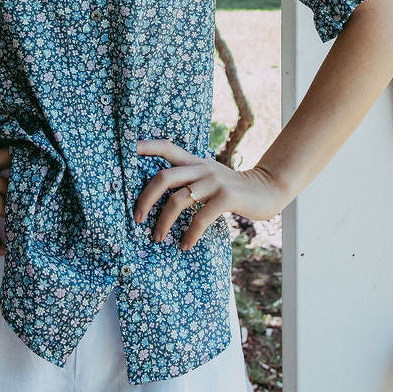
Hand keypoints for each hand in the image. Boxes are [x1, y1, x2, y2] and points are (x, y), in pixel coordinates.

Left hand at [133, 140, 287, 250]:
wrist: (266, 190)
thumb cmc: (229, 187)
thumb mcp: (206, 175)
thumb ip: (186, 177)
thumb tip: (156, 191)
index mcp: (193, 161)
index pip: (165, 146)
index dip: (145, 146)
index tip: (126, 150)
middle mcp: (200, 167)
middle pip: (163, 177)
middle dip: (145, 198)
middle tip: (137, 217)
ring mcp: (213, 181)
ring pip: (178, 199)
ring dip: (163, 221)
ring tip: (157, 238)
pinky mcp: (227, 197)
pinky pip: (201, 217)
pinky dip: (190, 234)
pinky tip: (185, 245)